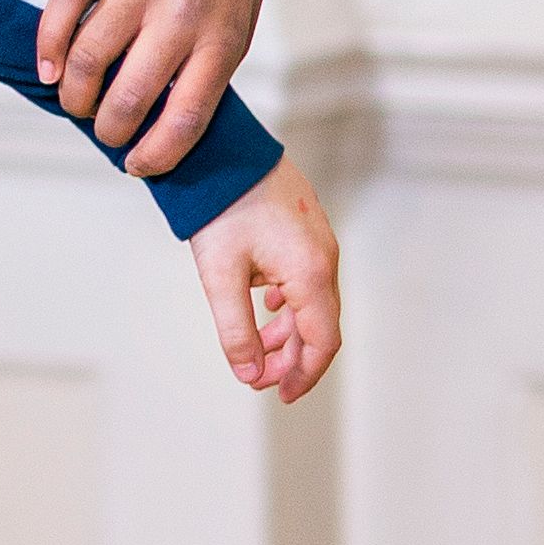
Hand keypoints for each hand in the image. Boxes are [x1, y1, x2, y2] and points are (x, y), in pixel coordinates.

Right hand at [36, 0, 276, 177]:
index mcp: (222, 37)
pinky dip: (47, 46)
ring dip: (73, 94)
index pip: (183, 118)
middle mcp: (181, 10)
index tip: (136, 165)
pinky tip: (48, 66)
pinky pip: (63, 7)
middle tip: (104, 129)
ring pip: (87, 58)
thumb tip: (150, 128)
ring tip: (75, 100)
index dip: (153, 156)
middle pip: (128, 96)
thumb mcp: (236, 25)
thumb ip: (200, 71)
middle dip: (108, 129)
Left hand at [186, 159, 339, 402]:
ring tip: (257, 347)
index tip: (279, 395)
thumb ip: (237, 330)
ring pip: (313, 302)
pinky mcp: (306, 228)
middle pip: (320, 326)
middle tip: (259, 377)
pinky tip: (267, 305)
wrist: (221, 149)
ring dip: (288, 331)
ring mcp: (318, 240)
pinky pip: (307, 278)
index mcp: (309, 273)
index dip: (303, 376)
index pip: (322, 343)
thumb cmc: (220, 206)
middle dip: (292, 358)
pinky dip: (289, 303)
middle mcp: (324, 257)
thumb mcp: (220, 276)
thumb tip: (249, 373)